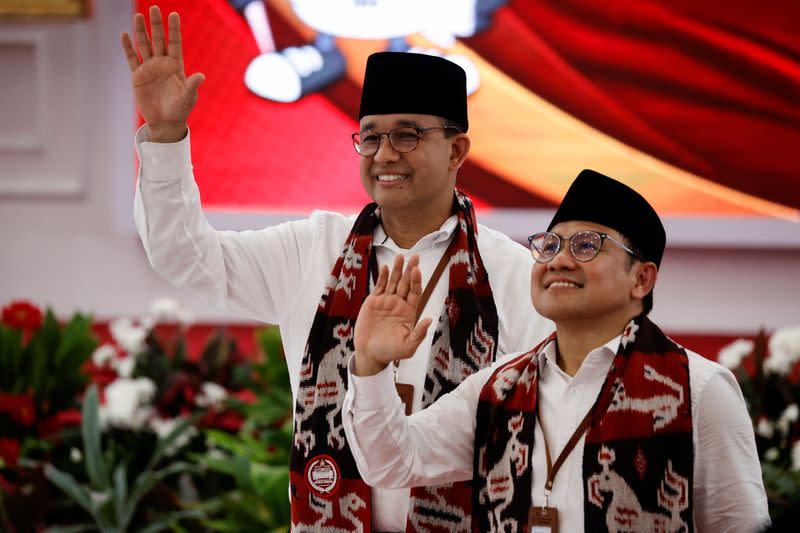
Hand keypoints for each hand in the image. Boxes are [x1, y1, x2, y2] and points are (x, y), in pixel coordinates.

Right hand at [120, 6, 204, 142]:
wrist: (165, 122)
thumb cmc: (180, 109)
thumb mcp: (188, 97)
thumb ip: (192, 85)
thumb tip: (201, 75)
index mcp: (175, 66)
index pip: (175, 43)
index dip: (174, 29)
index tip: (174, 14)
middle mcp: (162, 64)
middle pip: (159, 40)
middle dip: (156, 24)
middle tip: (154, 8)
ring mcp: (149, 68)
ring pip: (144, 45)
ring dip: (141, 31)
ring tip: (138, 16)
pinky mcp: (138, 76)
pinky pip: (132, 59)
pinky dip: (127, 48)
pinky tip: (125, 35)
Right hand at [353, 255, 432, 375]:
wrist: (370, 353)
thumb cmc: (390, 352)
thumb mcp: (408, 346)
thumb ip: (419, 333)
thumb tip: (430, 319)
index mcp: (409, 312)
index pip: (415, 293)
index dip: (417, 281)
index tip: (417, 270)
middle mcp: (399, 304)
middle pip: (406, 283)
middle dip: (410, 270)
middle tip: (415, 256)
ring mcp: (386, 301)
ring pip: (393, 282)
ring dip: (397, 269)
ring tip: (400, 256)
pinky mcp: (374, 302)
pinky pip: (379, 286)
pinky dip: (382, 277)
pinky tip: (386, 267)